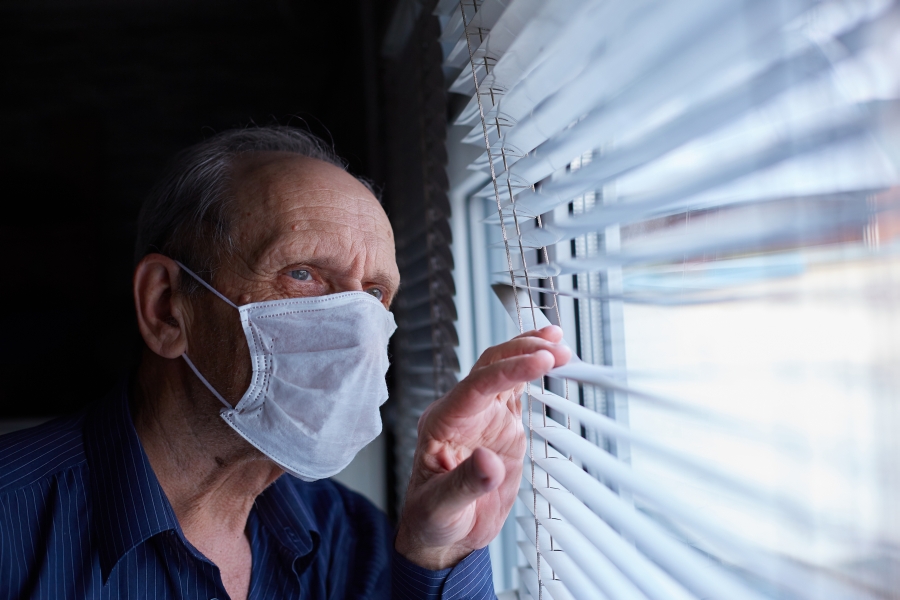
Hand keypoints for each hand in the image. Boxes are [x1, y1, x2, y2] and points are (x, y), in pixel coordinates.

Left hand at [394, 325, 570, 569]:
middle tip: (556, 348)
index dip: (509, 370)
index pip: (477, 385)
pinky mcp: (502, 427)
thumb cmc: (431, 520)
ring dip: (529, 353)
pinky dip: (533, 372)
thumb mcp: (441, 508)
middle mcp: (462, 414)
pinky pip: (517, 390)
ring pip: (504, 372)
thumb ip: (465, 484)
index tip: (539, 361)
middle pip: (490, 368)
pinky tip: (550, 358)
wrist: (443, 535)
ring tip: (559, 343)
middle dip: (522, 351)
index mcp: (441, 424)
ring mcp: (483, 418)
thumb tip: (489, 462)